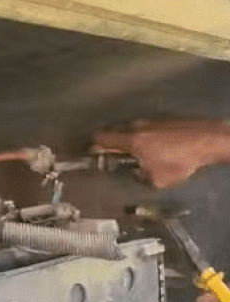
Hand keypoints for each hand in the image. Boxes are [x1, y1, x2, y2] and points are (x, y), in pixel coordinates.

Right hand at [92, 119, 229, 189]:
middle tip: (114, 158)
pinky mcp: (166, 121)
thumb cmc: (181, 160)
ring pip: (133, 131)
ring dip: (131, 141)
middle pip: (116, 133)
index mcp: (131, 140)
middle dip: (112, 145)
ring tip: (139, 156)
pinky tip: (157, 149)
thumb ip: (140, 176)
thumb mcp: (157, 180)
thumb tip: (137, 172)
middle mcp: (138, 127)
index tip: (92, 154)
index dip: (94, 146)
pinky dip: (147, 138)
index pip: (102, 138)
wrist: (209, 141)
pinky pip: (148, 130)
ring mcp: (153, 121)